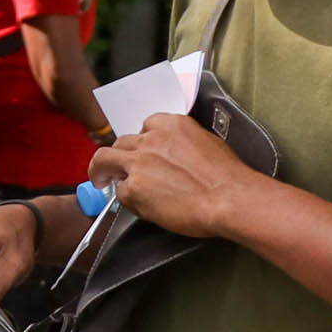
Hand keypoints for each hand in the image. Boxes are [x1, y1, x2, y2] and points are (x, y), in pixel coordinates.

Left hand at [92, 111, 259, 241]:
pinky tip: (138, 206)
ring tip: (101, 180)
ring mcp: (138, 163)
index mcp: (171, 125)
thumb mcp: (207, 144)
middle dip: (118, 155)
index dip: (141, 141)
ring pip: (104, 160)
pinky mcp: (133, 187)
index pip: (145, 125)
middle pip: (120, 142)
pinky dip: (126, 200)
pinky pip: (119, 193)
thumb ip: (181, 144)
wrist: (231, 198)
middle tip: (114, 168)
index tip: (140, 150)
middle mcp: (151, 140)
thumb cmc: (227, 178)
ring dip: (102, 170)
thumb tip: (171, 157)